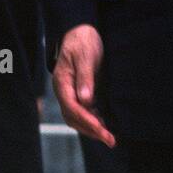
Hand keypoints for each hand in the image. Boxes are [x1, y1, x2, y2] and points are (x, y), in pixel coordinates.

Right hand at [52, 24, 114, 146]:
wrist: (80, 32)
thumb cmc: (83, 42)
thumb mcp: (85, 57)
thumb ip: (85, 78)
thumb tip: (86, 100)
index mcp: (62, 83)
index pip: (73, 108)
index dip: (88, 121)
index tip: (103, 131)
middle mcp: (64, 91)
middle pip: (73, 118)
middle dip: (91, 130)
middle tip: (111, 140)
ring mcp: (70, 93)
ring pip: (77, 118)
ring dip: (92, 129)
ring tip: (109, 137)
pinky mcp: (79, 93)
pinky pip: (83, 112)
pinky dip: (93, 121)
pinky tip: (105, 125)